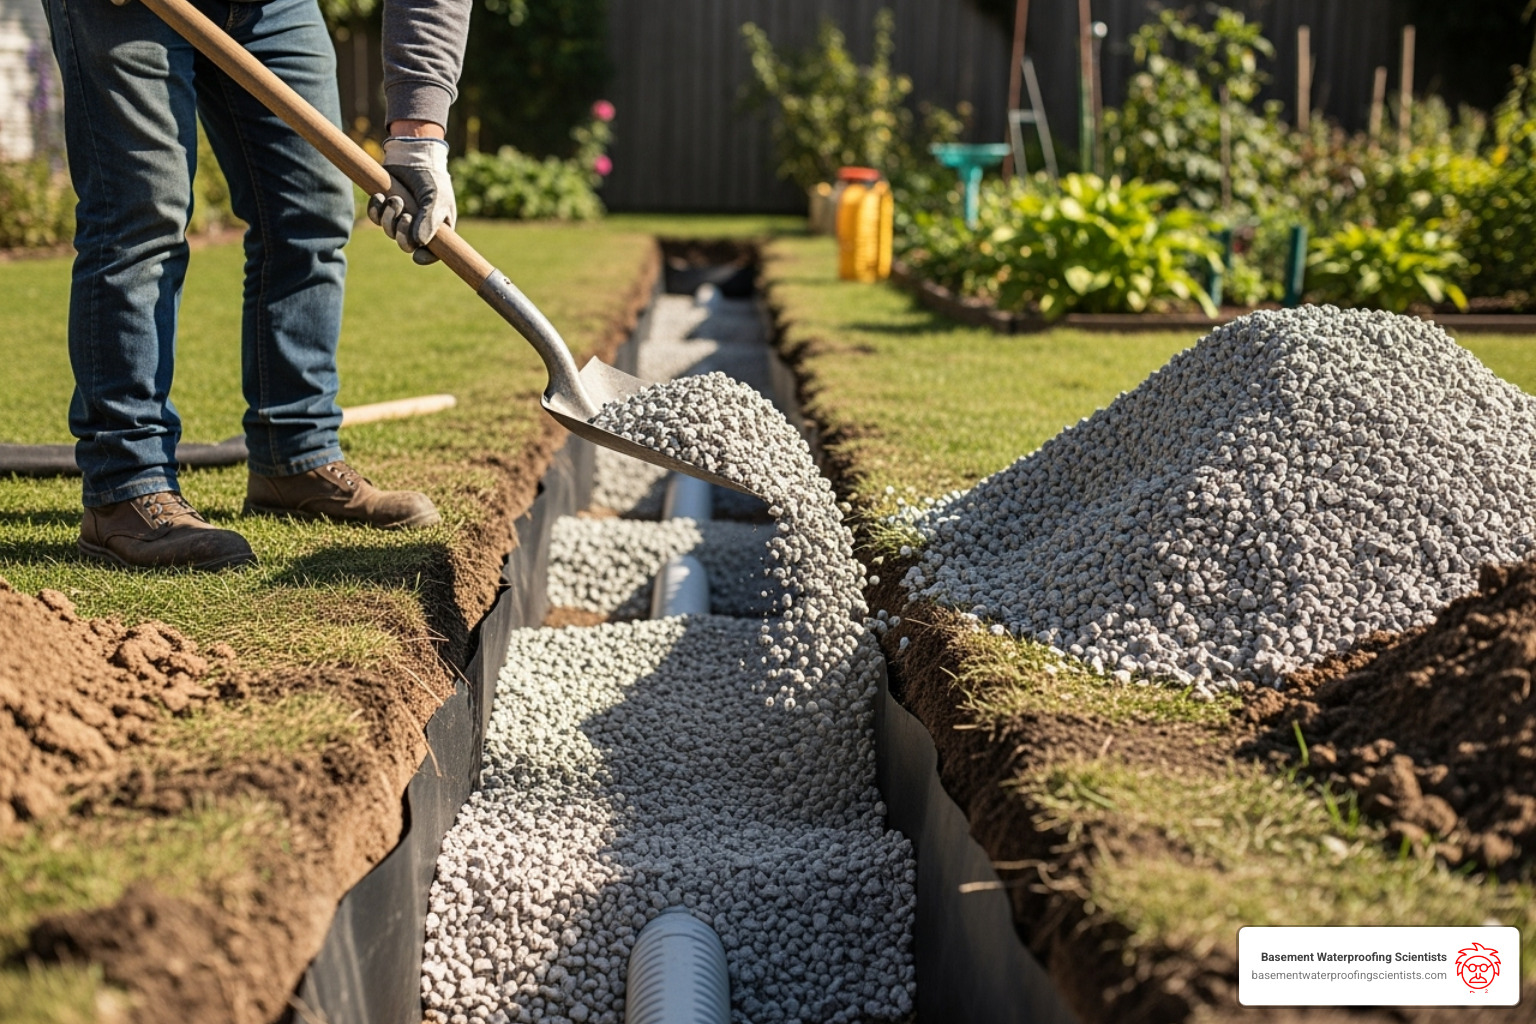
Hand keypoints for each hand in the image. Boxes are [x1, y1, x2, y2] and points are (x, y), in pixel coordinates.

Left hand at [368, 136, 456, 265]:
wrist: (414, 154)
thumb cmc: (432, 178)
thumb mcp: (437, 199)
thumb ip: (429, 222)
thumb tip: (419, 244)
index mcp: (437, 229)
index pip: (432, 252)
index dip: (425, 257)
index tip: (418, 256)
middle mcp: (418, 226)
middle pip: (406, 244)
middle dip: (402, 233)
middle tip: (404, 216)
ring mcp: (400, 216)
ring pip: (389, 231)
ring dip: (389, 217)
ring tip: (395, 199)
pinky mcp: (385, 206)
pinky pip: (375, 217)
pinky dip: (375, 209)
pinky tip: (380, 196)